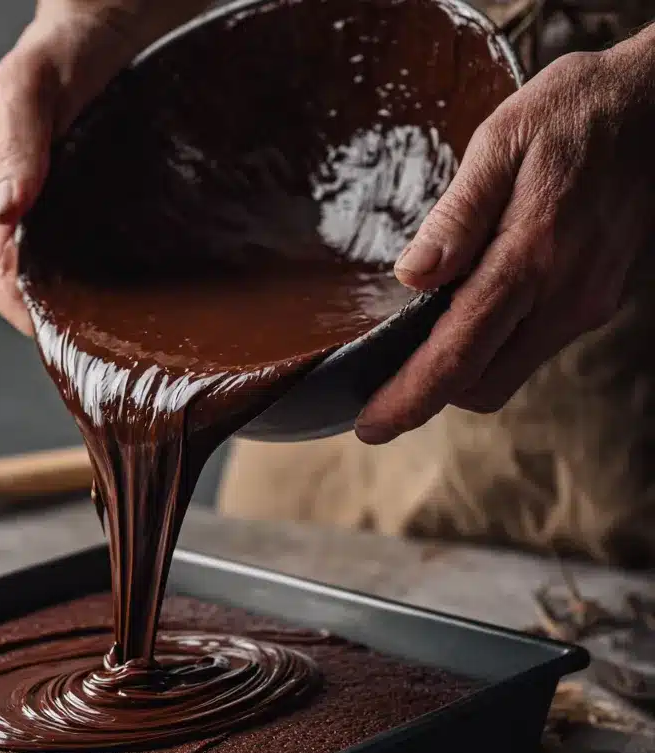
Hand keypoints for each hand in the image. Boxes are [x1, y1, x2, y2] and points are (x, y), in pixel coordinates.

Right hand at [0, 0, 206, 333]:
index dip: (31, 319)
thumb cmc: (61, 51)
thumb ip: (17, 142)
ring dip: (91, 310)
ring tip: (134, 327)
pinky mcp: (88, 216)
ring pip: (62, 286)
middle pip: (31, 298)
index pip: (1, 285)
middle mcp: (21, 219)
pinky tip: (143, 290)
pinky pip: (92, 263)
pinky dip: (111, 283)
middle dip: (64, 326)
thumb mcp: (32, 86)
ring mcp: (53, 219)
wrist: (103, 28)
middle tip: (117, 344)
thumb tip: (1, 211)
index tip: (74, 335)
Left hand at [355, 26, 654, 444]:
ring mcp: (586, 305)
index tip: (369, 427)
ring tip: (413, 357)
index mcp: (531, 259)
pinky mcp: (595, 301)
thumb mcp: (504, 140)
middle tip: (379, 392)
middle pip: (483, 385)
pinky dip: (491, 352)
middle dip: (428, 397)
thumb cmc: (576, 112)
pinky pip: (532, 349)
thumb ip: (457, 215)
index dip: (409, 399)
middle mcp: (565, 298)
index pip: (459, 356)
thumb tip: (412, 275)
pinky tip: (465, 322)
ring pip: (508, 374)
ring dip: (460, 377)